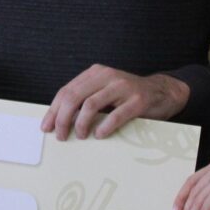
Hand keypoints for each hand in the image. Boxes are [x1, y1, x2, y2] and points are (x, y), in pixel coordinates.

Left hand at [41, 65, 189, 139]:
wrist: (162, 92)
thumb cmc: (127, 96)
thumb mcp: (104, 92)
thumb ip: (85, 99)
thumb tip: (58, 121)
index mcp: (95, 73)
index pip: (66, 91)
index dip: (54, 110)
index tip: (46, 127)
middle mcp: (107, 76)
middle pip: (74, 97)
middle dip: (63, 118)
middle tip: (61, 135)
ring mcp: (123, 87)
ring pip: (91, 104)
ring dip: (81, 123)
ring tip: (80, 136)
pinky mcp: (138, 100)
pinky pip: (116, 115)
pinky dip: (104, 127)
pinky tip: (99, 135)